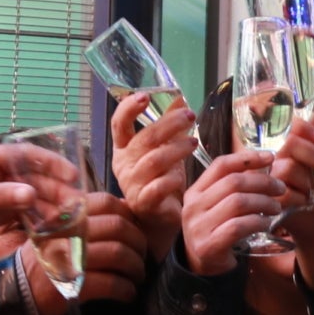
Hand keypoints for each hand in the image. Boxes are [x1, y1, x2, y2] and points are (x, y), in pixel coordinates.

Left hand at [0, 143, 83, 274]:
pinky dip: (38, 221)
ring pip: (31, 198)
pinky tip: (53, 228)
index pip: (24, 155)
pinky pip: (23, 216)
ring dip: (50, 206)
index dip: (50, 163)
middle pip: (32, 178)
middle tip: (77, 204)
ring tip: (71, 218)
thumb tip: (31, 193)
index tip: (72, 174)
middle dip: (55, 189)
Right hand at [26, 193, 147, 314]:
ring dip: (136, 267)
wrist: (19, 293)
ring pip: (119, 253)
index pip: (107, 202)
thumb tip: (125, 209)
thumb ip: (87, 219)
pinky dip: (126, 289)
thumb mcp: (59, 231)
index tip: (134, 231)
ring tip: (137, 276)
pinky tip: (128, 294)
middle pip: (119, 227)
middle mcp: (68, 232)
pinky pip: (112, 283)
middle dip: (139, 243)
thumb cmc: (45, 262)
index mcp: (66, 216)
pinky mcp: (74, 284)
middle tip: (142, 256)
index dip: (129, 216)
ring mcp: (70, 257)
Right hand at [111, 92, 198, 261]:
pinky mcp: (144, 202)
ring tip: (194, 141)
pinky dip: (172, 178)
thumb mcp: (165, 148)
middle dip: (168, 124)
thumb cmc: (161, 179)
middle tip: (189, 115)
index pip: (119, 124)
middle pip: (144, 139)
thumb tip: (179, 98)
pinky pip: (158, 186)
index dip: (129, 108)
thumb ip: (169, 125)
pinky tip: (183, 175)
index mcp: (124, 148)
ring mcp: (132, 184)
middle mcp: (123, 165)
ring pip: (154, 160)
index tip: (145, 96)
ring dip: (177, 148)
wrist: (159, 218)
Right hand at [181, 152, 283, 276]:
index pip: (221, 165)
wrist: (203, 266)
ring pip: (238, 203)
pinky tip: (266, 224)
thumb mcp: (218, 205)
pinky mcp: (208, 245)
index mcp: (195, 191)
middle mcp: (193, 206)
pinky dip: (257, 222)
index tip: (271, 157)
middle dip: (262, 182)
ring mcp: (198, 226)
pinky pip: (238, 226)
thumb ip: (233, 187)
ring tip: (276, 207)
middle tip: (280, 188)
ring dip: (263, 202)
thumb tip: (265, 165)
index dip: (248, 158)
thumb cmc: (217, 230)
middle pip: (233, 182)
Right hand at [272, 113, 313, 285]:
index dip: (310, 135)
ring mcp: (273, 181)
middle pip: (289, 144)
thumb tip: (311, 116)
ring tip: (312, 193)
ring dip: (307, 181)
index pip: (295, 129)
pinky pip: (285, 191)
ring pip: (286, 168)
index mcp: (295, 150)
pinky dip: (302, 199)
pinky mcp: (271, 201)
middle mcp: (280, 161)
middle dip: (313, 156)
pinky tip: (304, 205)